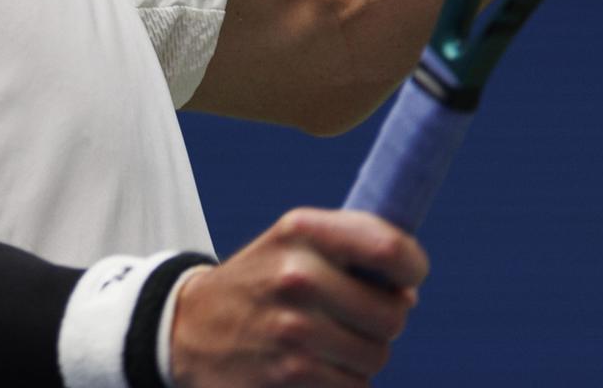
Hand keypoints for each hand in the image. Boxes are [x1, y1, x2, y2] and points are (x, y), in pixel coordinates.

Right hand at [169, 208, 427, 386]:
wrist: (190, 329)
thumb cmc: (260, 281)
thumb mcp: (293, 242)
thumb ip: (352, 248)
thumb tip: (408, 290)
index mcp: (303, 231)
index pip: (391, 249)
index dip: (412, 267)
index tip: (406, 277)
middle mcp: (298, 275)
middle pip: (393, 313)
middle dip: (384, 319)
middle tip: (352, 315)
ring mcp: (293, 329)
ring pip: (377, 355)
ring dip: (362, 354)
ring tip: (327, 340)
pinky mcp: (290, 374)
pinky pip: (355, 386)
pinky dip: (343, 381)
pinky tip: (312, 364)